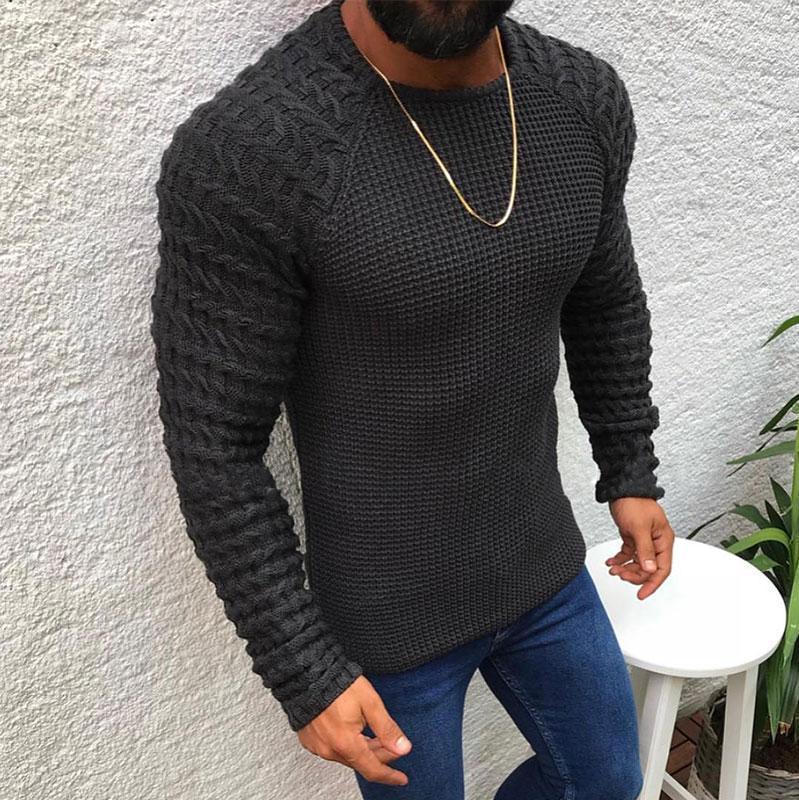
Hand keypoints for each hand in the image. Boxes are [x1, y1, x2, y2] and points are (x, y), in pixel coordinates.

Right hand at [297, 675, 411, 785]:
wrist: (307, 673)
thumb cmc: (338, 684)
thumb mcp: (370, 703)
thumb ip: (387, 728)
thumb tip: (403, 747)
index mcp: (346, 743)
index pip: (373, 769)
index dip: (390, 775)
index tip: (401, 779)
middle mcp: (329, 749)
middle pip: (361, 762)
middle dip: (380, 756)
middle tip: (392, 744)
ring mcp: (318, 746)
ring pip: (347, 756)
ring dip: (364, 750)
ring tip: (374, 736)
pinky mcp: (310, 739)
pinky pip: (333, 749)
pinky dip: (347, 745)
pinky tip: (354, 733)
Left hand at [606, 497, 674, 599]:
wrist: (622, 489)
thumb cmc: (634, 502)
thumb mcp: (639, 528)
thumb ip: (645, 550)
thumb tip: (650, 569)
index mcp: (664, 540)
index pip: (662, 569)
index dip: (652, 583)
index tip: (642, 594)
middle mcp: (656, 542)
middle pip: (649, 568)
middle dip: (634, 575)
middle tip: (620, 575)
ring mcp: (645, 540)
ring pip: (638, 563)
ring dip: (626, 568)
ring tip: (614, 569)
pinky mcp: (634, 538)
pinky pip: (629, 554)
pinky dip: (620, 560)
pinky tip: (612, 562)